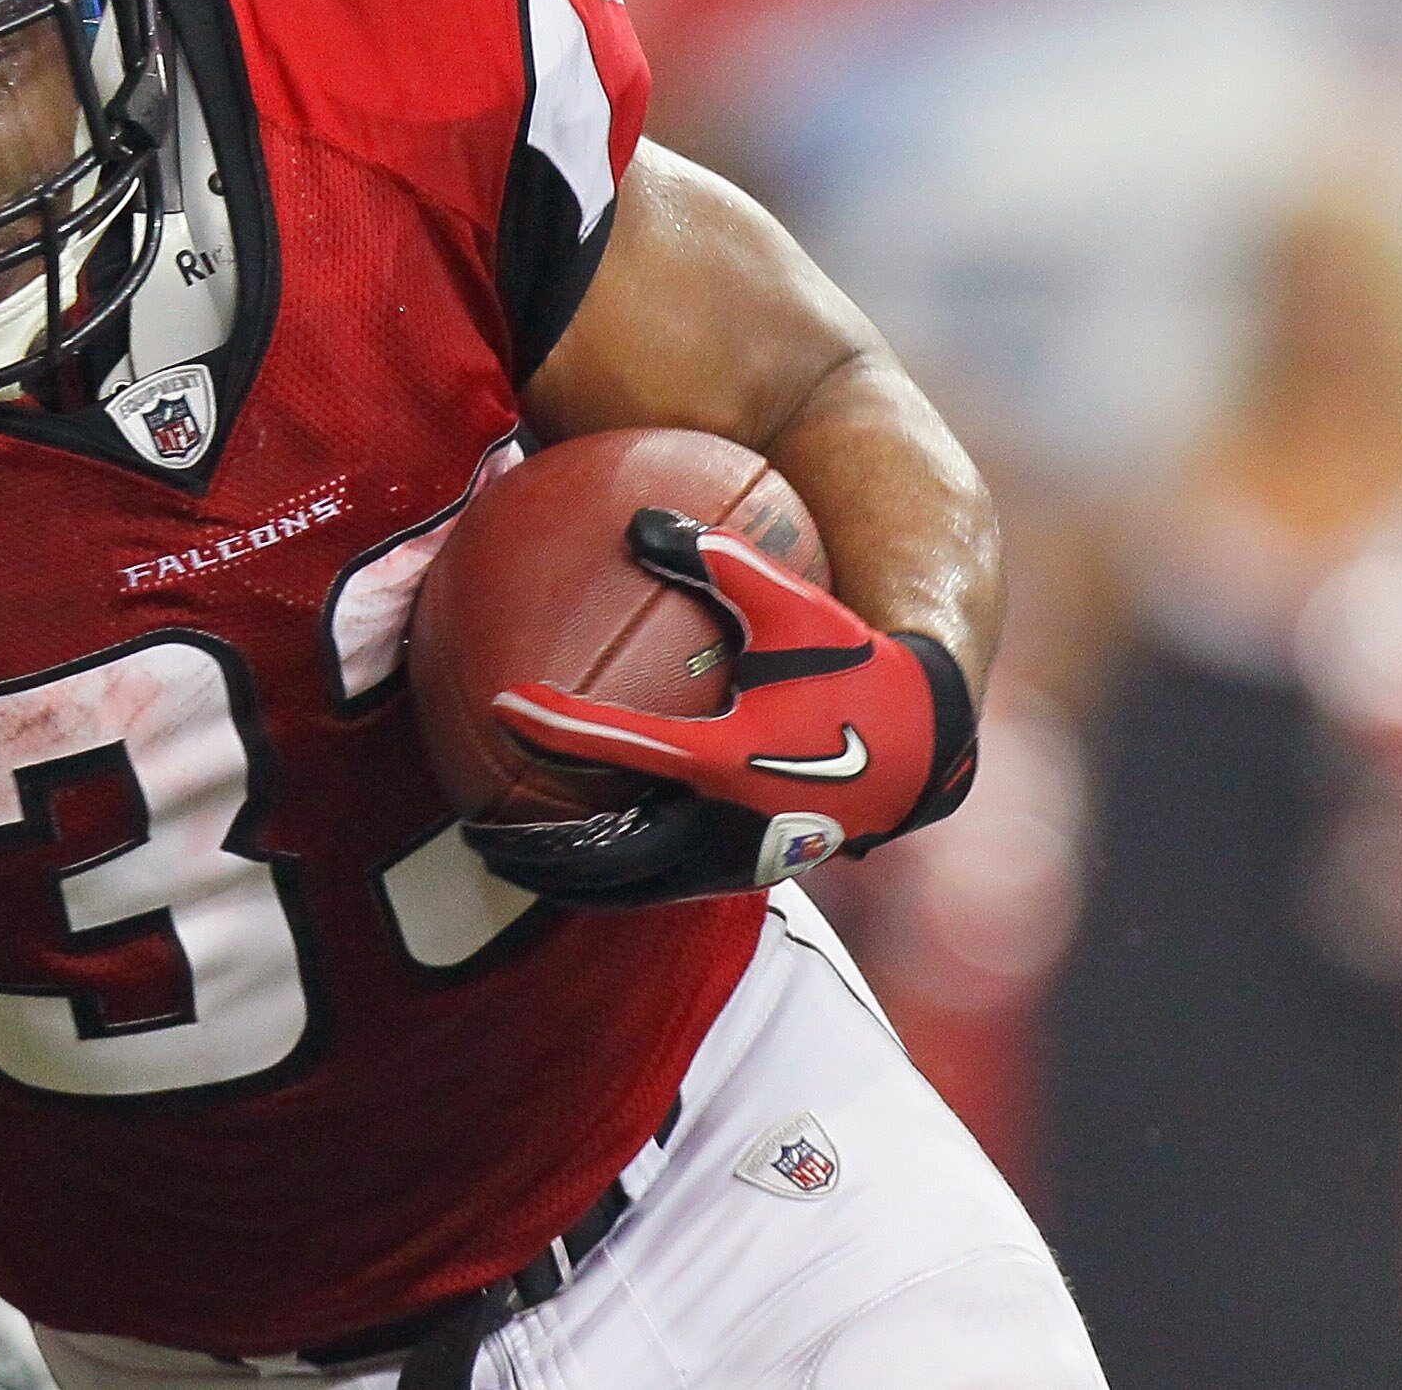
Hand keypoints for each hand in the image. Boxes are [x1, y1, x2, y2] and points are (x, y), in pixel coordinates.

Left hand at [461, 508, 977, 906]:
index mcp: (722, 756)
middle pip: (604, 855)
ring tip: (513, 864)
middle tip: (474, 835)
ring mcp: (735, 857)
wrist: (927, 747)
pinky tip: (585, 852)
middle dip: (534, 852)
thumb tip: (640, 517)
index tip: (504, 703)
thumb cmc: (856, 668)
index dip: (554, 724)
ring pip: (631, 885)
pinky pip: (664, 884)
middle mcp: (720, 820)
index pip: (616, 743)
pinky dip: (616, 876)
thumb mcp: (792, 604)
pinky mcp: (750, 870)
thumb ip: (715, 557)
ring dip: (569, 878)